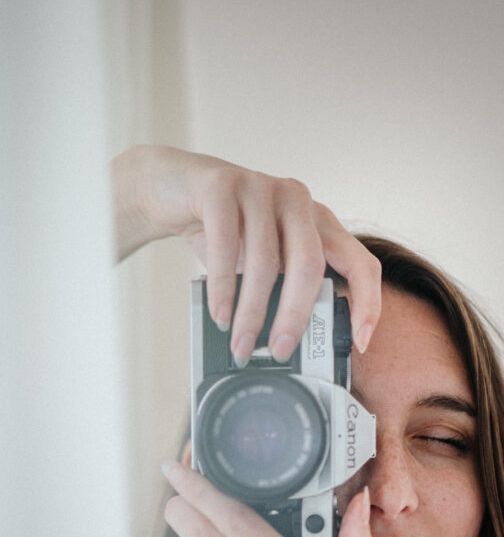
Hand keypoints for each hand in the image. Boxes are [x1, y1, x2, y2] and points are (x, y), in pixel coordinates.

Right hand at [112, 145, 380, 361]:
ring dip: (251, 312)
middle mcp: (297, 200)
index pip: (360, 261)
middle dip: (295, 315)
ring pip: (265, 260)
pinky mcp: (222, 185)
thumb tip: (289, 345)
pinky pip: (226, 245)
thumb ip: (282, 287)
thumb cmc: (222, 231)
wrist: (170, 189)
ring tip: (240, 344)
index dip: (367, 302)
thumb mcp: (261, 260)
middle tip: (279, 351)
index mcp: (317, 221)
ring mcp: (260, 187)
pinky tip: (220, 314)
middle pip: (310, 264)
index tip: (360, 342)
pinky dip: (222, 287)